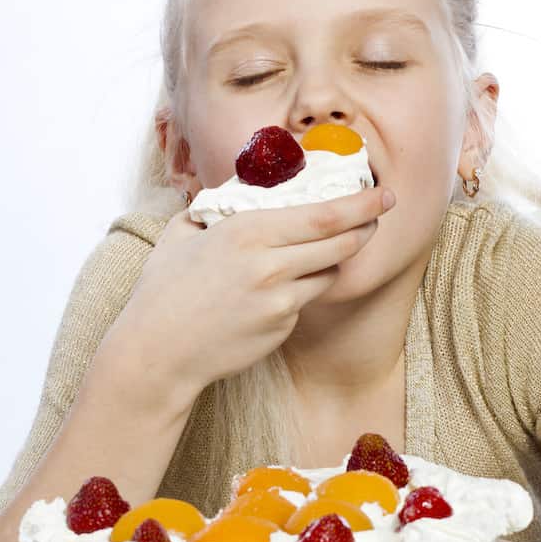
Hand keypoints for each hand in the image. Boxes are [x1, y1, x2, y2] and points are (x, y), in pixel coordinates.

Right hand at [108, 186, 395, 413]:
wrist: (158, 352)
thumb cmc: (163, 289)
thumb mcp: (183, 233)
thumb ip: (216, 208)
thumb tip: (240, 189)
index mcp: (248, 232)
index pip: (323, 215)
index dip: (361, 203)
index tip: (382, 193)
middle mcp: (271, 265)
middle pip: (340, 243)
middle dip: (367, 225)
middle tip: (379, 212)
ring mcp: (280, 302)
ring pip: (329, 273)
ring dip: (336, 258)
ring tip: (330, 246)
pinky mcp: (281, 329)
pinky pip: (304, 300)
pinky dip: (302, 288)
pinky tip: (278, 288)